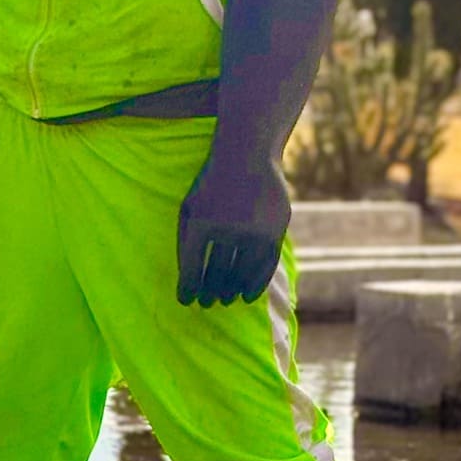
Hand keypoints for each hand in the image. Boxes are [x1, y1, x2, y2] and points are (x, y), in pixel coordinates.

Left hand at [176, 146, 289, 307]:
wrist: (247, 155)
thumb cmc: (212, 187)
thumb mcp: (189, 208)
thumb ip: (186, 243)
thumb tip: (188, 283)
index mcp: (200, 222)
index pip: (192, 266)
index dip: (188, 288)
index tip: (186, 300)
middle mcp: (228, 227)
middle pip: (217, 273)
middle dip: (210, 293)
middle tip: (207, 304)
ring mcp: (254, 229)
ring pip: (242, 272)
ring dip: (232, 291)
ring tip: (225, 299)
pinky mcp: (275, 229)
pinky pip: (265, 265)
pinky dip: (257, 284)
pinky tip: (248, 296)